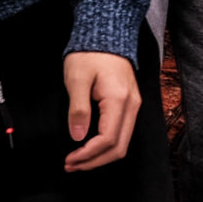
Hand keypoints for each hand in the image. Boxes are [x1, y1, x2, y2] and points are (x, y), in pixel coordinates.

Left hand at [62, 52, 139, 170]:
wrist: (106, 36)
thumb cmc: (89, 55)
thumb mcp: (77, 79)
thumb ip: (78, 109)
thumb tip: (78, 137)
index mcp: (119, 99)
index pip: (107, 139)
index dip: (88, 154)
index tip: (69, 159)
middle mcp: (132, 105)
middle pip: (119, 147)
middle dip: (94, 161)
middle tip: (70, 165)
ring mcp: (133, 105)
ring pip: (122, 143)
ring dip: (100, 156)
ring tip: (78, 160)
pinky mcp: (130, 105)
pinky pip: (122, 133)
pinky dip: (106, 146)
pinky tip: (90, 147)